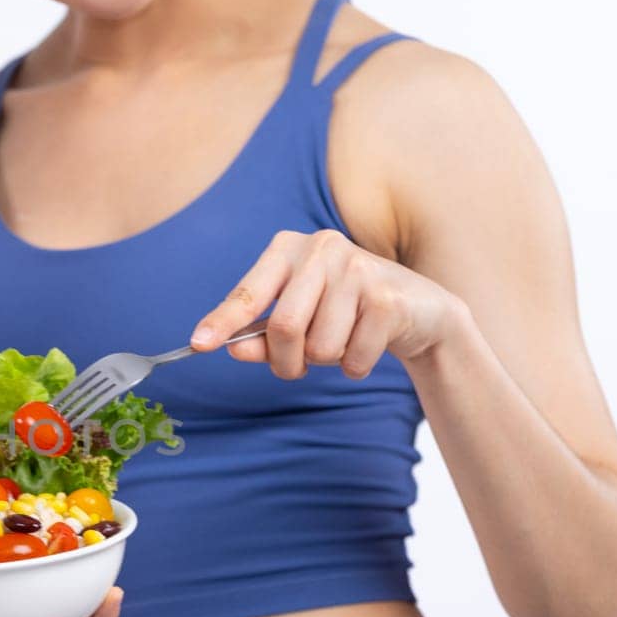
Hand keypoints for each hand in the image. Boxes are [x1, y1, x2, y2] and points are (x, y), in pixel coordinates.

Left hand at [189, 229, 465, 377]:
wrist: (420, 310)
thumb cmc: (344, 312)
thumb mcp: (298, 319)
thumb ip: (261, 334)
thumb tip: (233, 349)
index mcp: (288, 249)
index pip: (248, 293)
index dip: (222, 322)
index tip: (197, 345)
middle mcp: (321, 248)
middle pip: (283, 327)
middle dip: (286, 361)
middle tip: (295, 368)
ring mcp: (357, 268)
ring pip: (319, 347)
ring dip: (327, 362)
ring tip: (343, 341)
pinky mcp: (387, 297)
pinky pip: (353, 358)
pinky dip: (355, 366)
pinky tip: (369, 344)